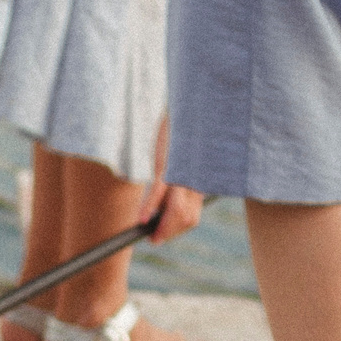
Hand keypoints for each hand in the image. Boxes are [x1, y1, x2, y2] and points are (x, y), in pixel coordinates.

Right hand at [139, 114, 198, 241]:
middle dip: (169, 232)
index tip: (158, 236)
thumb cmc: (181, 130)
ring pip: (177, 211)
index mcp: (197, 182)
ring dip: (162, 226)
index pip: (191, 217)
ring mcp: (182, 173)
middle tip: (152, 237)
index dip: (175, 230)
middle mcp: (194, 180)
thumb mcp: (181, 158)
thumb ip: (177, 179)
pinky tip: (142, 220)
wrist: (187, 102)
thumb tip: (160, 202)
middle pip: (187, 219)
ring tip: (148, 231)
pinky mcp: (168, 163)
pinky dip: (149, 208)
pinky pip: (160, 192)